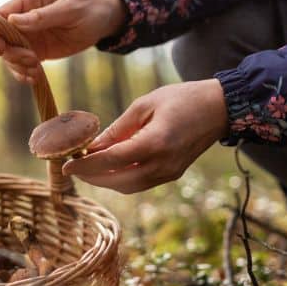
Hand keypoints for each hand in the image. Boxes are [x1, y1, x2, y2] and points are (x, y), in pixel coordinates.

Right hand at [0, 0, 125, 83]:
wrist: (103, 19)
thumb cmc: (88, 6)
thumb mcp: (70, 8)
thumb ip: (43, 15)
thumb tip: (13, 21)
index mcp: (29, 1)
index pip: (0, 16)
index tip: (0, 50)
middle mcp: (23, 19)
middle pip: (0, 39)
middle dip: (10, 54)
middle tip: (31, 60)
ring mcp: (29, 37)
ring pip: (10, 55)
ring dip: (18, 66)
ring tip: (37, 70)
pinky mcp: (36, 51)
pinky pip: (21, 65)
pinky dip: (24, 74)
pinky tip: (36, 78)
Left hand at [62, 79, 228, 193]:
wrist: (220, 108)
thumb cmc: (181, 98)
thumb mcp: (144, 105)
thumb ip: (117, 129)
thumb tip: (91, 146)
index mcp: (155, 143)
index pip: (111, 161)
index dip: (86, 165)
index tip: (66, 165)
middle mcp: (163, 164)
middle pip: (118, 181)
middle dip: (91, 177)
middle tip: (72, 167)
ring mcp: (170, 173)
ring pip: (128, 186)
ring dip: (104, 181)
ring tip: (86, 168)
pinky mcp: (172, 174)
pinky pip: (140, 183)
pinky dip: (120, 179)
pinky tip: (107, 168)